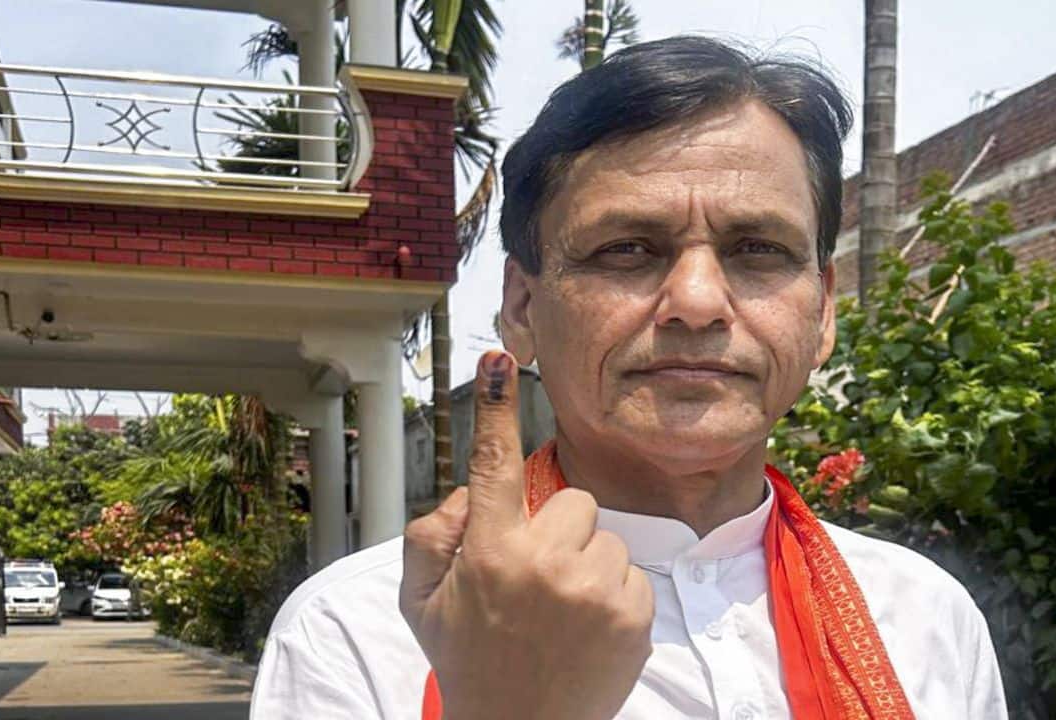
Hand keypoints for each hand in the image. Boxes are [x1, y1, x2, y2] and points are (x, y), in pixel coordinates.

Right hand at [400, 351, 653, 719]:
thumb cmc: (470, 662)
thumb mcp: (420, 602)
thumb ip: (432, 534)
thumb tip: (472, 494)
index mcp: (489, 555)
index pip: (492, 466)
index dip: (494, 409)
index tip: (498, 360)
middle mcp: (545, 566)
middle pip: (571, 501)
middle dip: (555, 530)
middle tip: (533, 579)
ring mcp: (596, 591)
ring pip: (605, 537)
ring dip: (586, 563)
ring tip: (561, 612)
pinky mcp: (635, 615)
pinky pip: (632, 572)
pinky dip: (613, 594)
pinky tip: (587, 630)